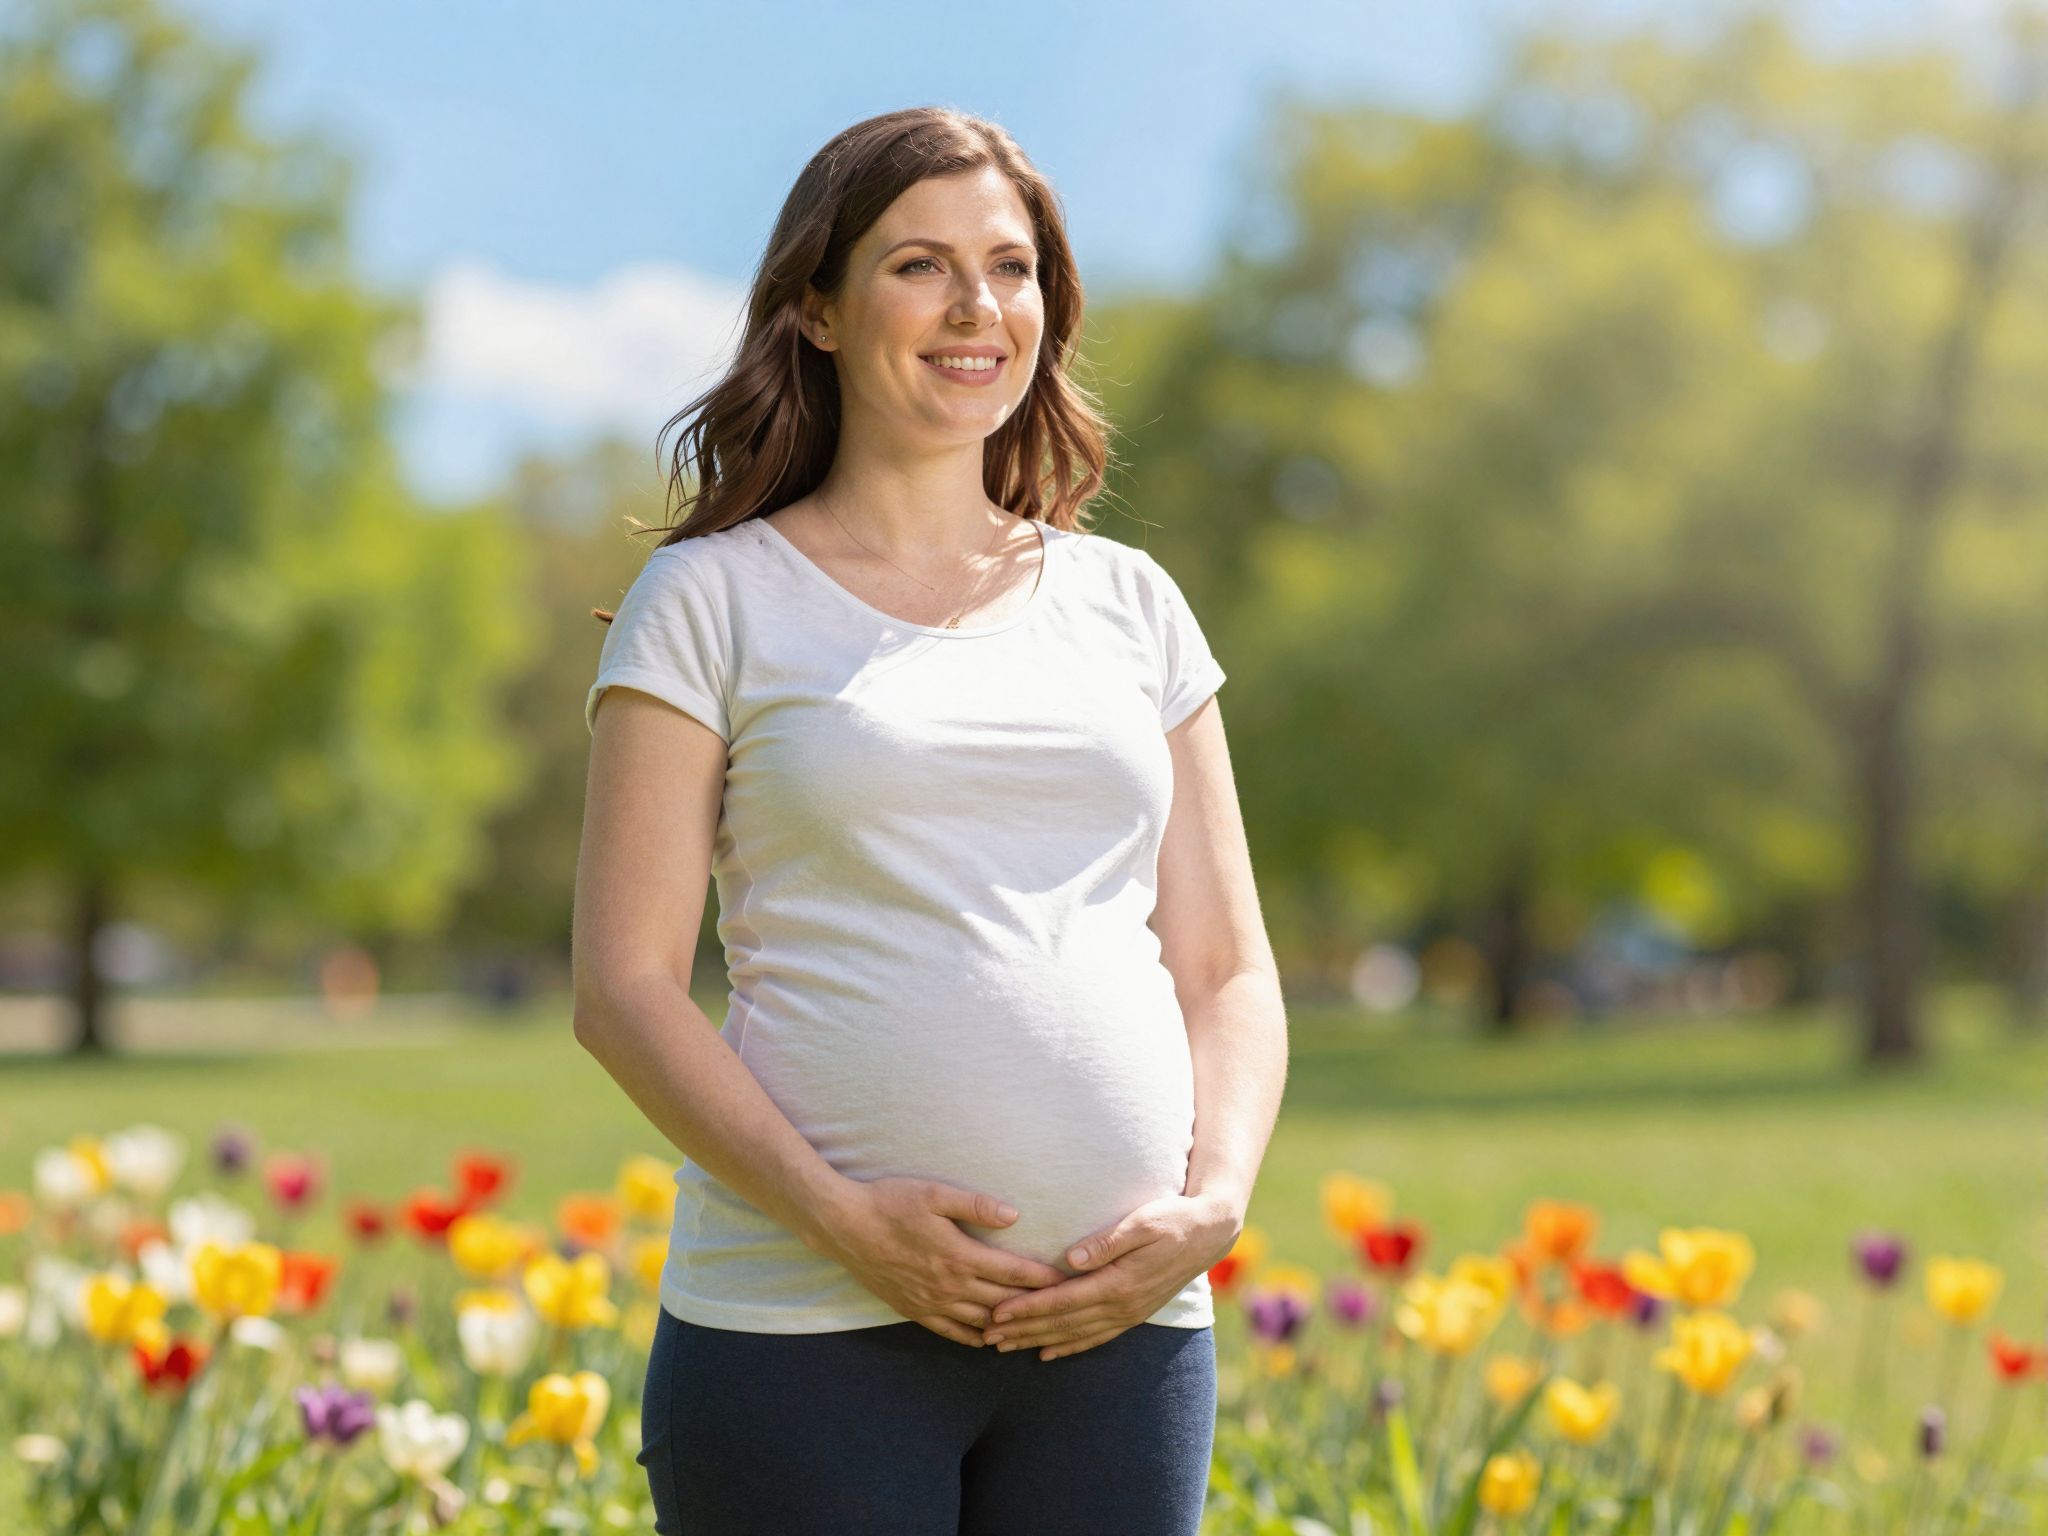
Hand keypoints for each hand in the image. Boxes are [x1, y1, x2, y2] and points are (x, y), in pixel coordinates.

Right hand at [807, 1177, 1069, 1347]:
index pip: (1013, 1273)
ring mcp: (931, 1302)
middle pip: (1003, 1301)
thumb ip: (976, 1206)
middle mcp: (950, 1285)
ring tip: (1031, 1329)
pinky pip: (949, 1331)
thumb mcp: (935, 1195)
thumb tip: (1014, 1215)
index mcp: (960, 1255)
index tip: (1068, 1282)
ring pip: (979, 1322)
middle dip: (1034, 1306)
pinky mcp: (913, 1309)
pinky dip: (972, 1337)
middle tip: (1061, 1309)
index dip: (1042, 1278)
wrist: (844, 1226)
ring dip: (1007, 1327)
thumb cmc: (890, 1202)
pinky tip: (984, 1340)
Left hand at [979, 1193, 1241, 1360]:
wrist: (1208, 1233)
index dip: (1028, 1308)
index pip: (1063, 1300)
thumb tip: (1072, 1258)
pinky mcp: (1133, 1313)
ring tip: (1005, 1348)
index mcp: (1119, 1282)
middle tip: (986, 1337)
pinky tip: (1047, 1353)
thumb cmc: (1172, 1218)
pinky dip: (1069, 1347)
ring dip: (1038, 1342)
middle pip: (1063, 1323)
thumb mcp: (1142, 1221)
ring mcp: (1128, 1313)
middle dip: (1023, 1330)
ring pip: (1075, 1335)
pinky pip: (1095, 1337)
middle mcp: (1121, 1305)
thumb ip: (1108, 1241)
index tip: (997, 1313)